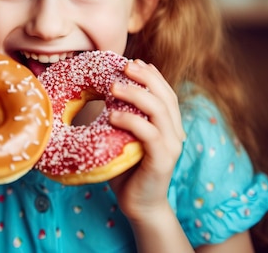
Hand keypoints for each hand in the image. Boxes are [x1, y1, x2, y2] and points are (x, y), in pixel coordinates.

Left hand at [108, 59, 185, 221]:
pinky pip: (149, 134)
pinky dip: (131, 120)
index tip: (133, 61)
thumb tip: (92, 95)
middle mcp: (174, 132)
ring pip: (159, 111)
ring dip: (136, 94)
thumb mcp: (120, 137)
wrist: (139, 205)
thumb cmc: (126, 170)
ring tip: (114, 85)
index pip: (165, 92)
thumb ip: (117, 117)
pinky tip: (112, 115)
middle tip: (125, 65)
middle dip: (146, 77)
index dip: (152, 75)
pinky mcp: (162, 160)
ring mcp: (171, 146)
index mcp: (168, 125)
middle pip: (165, 96)